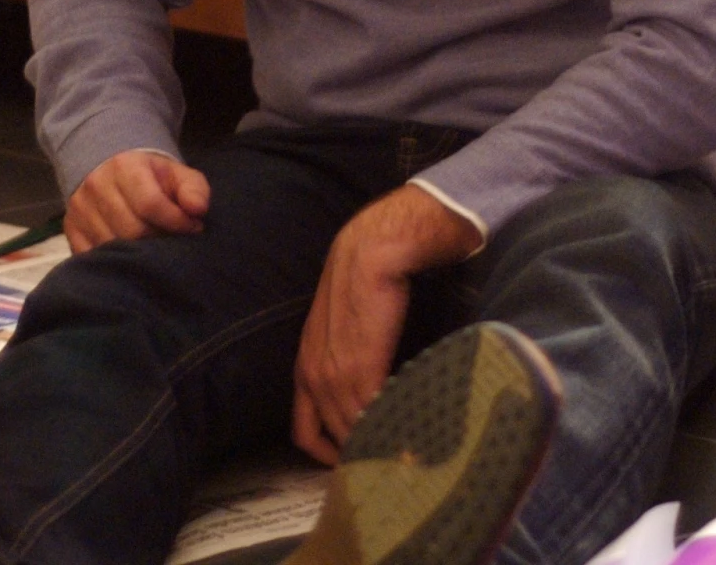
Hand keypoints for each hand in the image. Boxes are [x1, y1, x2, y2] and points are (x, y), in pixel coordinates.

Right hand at [65, 150, 211, 252]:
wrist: (108, 168)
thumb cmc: (150, 176)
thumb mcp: (177, 174)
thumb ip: (193, 189)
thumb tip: (198, 210)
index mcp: (124, 167)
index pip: (150, 204)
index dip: (176, 222)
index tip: (193, 228)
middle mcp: (96, 186)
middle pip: (132, 230)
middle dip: (159, 241)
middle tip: (172, 242)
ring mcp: (80, 210)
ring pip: (112, 247)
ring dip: (137, 256)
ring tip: (153, 250)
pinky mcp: (71, 231)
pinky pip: (93, 257)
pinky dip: (115, 263)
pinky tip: (130, 259)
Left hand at [291, 186, 481, 464]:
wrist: (371, 251)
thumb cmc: (361, 283)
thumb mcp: (339, 330)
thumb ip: (346, 362)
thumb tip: (369, 392)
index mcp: (304, 367)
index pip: (304, 432)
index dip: (328, 453)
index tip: (354, 459)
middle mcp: (313, 376)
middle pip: (334, 437)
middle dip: (361, 454)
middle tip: (390, 464)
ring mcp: (334, 374)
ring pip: (354, 429)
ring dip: (380, 444)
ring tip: (407, 456)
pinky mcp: (360, 366)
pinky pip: (372, 413)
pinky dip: (390, 427)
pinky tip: (410, 432)